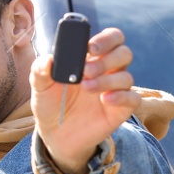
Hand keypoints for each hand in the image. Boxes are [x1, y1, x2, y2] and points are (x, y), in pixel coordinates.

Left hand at [30, 27, 137, 173]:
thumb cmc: (50, 104)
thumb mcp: (40, 87)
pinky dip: (122, 97)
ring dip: (107, 80)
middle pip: (123, 53)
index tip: (90, 47)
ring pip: (126, 76)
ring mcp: (116, 90)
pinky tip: (105, 100)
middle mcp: (108, 70)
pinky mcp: (121, 109)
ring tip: (86, 87)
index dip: (106, 39)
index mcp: (92, 58)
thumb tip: (48, 59)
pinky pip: (133, 98)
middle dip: (106, 59)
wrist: (55, 134)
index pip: (111, 38)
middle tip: (86, 71)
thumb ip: (41, 70)